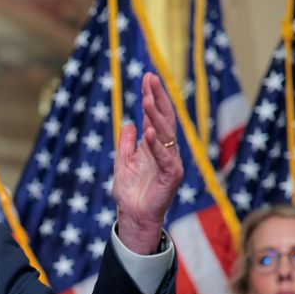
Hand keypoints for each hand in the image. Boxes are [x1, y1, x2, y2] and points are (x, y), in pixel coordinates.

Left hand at [111, 72, 183, 254]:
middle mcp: (166, 150)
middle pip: (164, 118)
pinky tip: (148, 131)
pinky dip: (156, 144)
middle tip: (150, 78)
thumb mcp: (122, 163)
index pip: (155, 116)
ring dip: (155, 116)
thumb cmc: (130, 192)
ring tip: (146, 99)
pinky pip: (164, 157)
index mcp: (155, 145)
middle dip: (157, 97)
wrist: (133, 217)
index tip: (146, 77)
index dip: (151, 96)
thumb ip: (126, 144)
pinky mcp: (171, 175)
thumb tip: (128, 123)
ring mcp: (171, 161)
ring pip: (165, 133)